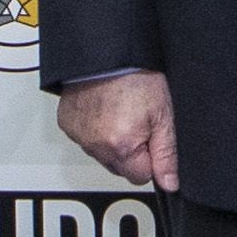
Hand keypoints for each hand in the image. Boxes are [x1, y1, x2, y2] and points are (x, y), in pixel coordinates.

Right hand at [59, 72, 180, 190]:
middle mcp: (96, 146)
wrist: (107, 53)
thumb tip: (169, 183)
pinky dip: (94, 130)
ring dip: (111, 142)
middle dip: (131, 152)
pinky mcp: (67, 125)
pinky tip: (104, 110)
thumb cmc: (137, 77)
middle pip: (120, 168)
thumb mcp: (163, 116)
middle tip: (137, 122)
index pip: (140, 177)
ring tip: (120, 113)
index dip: (150, 159)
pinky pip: (85, 139)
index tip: (151, 139)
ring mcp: (79, 136)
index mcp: (121, 147)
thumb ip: (166, 154)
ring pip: (102, 155)